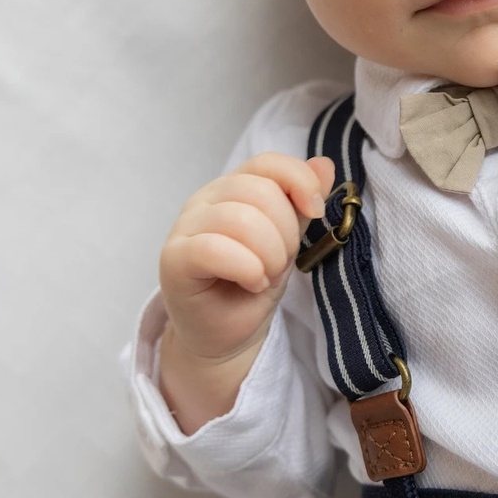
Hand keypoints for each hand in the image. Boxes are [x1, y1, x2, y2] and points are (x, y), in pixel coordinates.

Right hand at [157, 152, 335, 429]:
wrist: (225, 334)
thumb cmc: (252, 284)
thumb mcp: (287, 241)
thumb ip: (300, 204)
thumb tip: (323, 165)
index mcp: (233, 188)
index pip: (267, 163)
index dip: (299, 181)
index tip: (316, 213)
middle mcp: (205, 200)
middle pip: (259, 192)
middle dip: (286, 233)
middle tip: (279, 263)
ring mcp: (186, 227)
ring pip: (241, 219)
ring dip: (269, 255)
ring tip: (264, 276)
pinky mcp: (174, 259)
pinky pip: (214, 249)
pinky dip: (247, 269)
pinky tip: (252, 283)